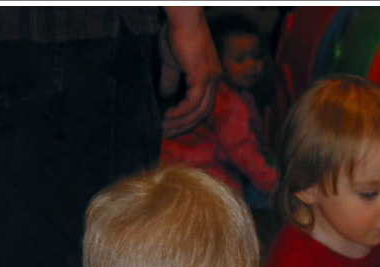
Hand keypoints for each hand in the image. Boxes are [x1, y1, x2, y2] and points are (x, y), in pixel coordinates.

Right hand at [160, 7, 221, 137]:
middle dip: (187, 126)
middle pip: (204, 113)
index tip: (176, 127)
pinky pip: (193, 103)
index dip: (191, 119)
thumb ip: (170, 81)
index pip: (205, 106)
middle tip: (169, 134)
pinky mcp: (203, 77)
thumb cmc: (177, 34)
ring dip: (182, 122)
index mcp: (211, 78)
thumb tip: (164, 96)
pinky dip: (181, 112)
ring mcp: (211, 80)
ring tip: (165, 128)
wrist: (182, 18)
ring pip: (199, 111)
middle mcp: (215, 81)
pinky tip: (169, 116)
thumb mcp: (172, 63)